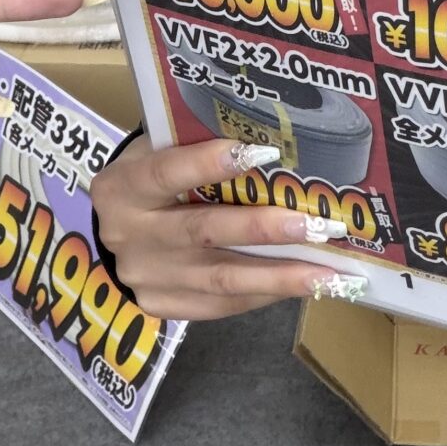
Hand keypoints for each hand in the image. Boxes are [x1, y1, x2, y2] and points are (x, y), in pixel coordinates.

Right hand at [91, 136, 361, 320]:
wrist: (118, 231)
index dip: (210, 165)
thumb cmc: (154, 178)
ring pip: (220, 278)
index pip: (166, 173)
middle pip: (203, 231)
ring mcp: (146, 277)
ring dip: (279, 275)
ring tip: (328, 273)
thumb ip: (196, 146)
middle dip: (263, 228)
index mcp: (122, 187)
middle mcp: (128, 236)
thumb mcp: (158, 151)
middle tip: (315, 224)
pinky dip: (265, 293)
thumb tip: (272, 140)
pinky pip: (221, 304)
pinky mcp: (162, 305)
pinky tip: (303, 285)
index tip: (265, 153)